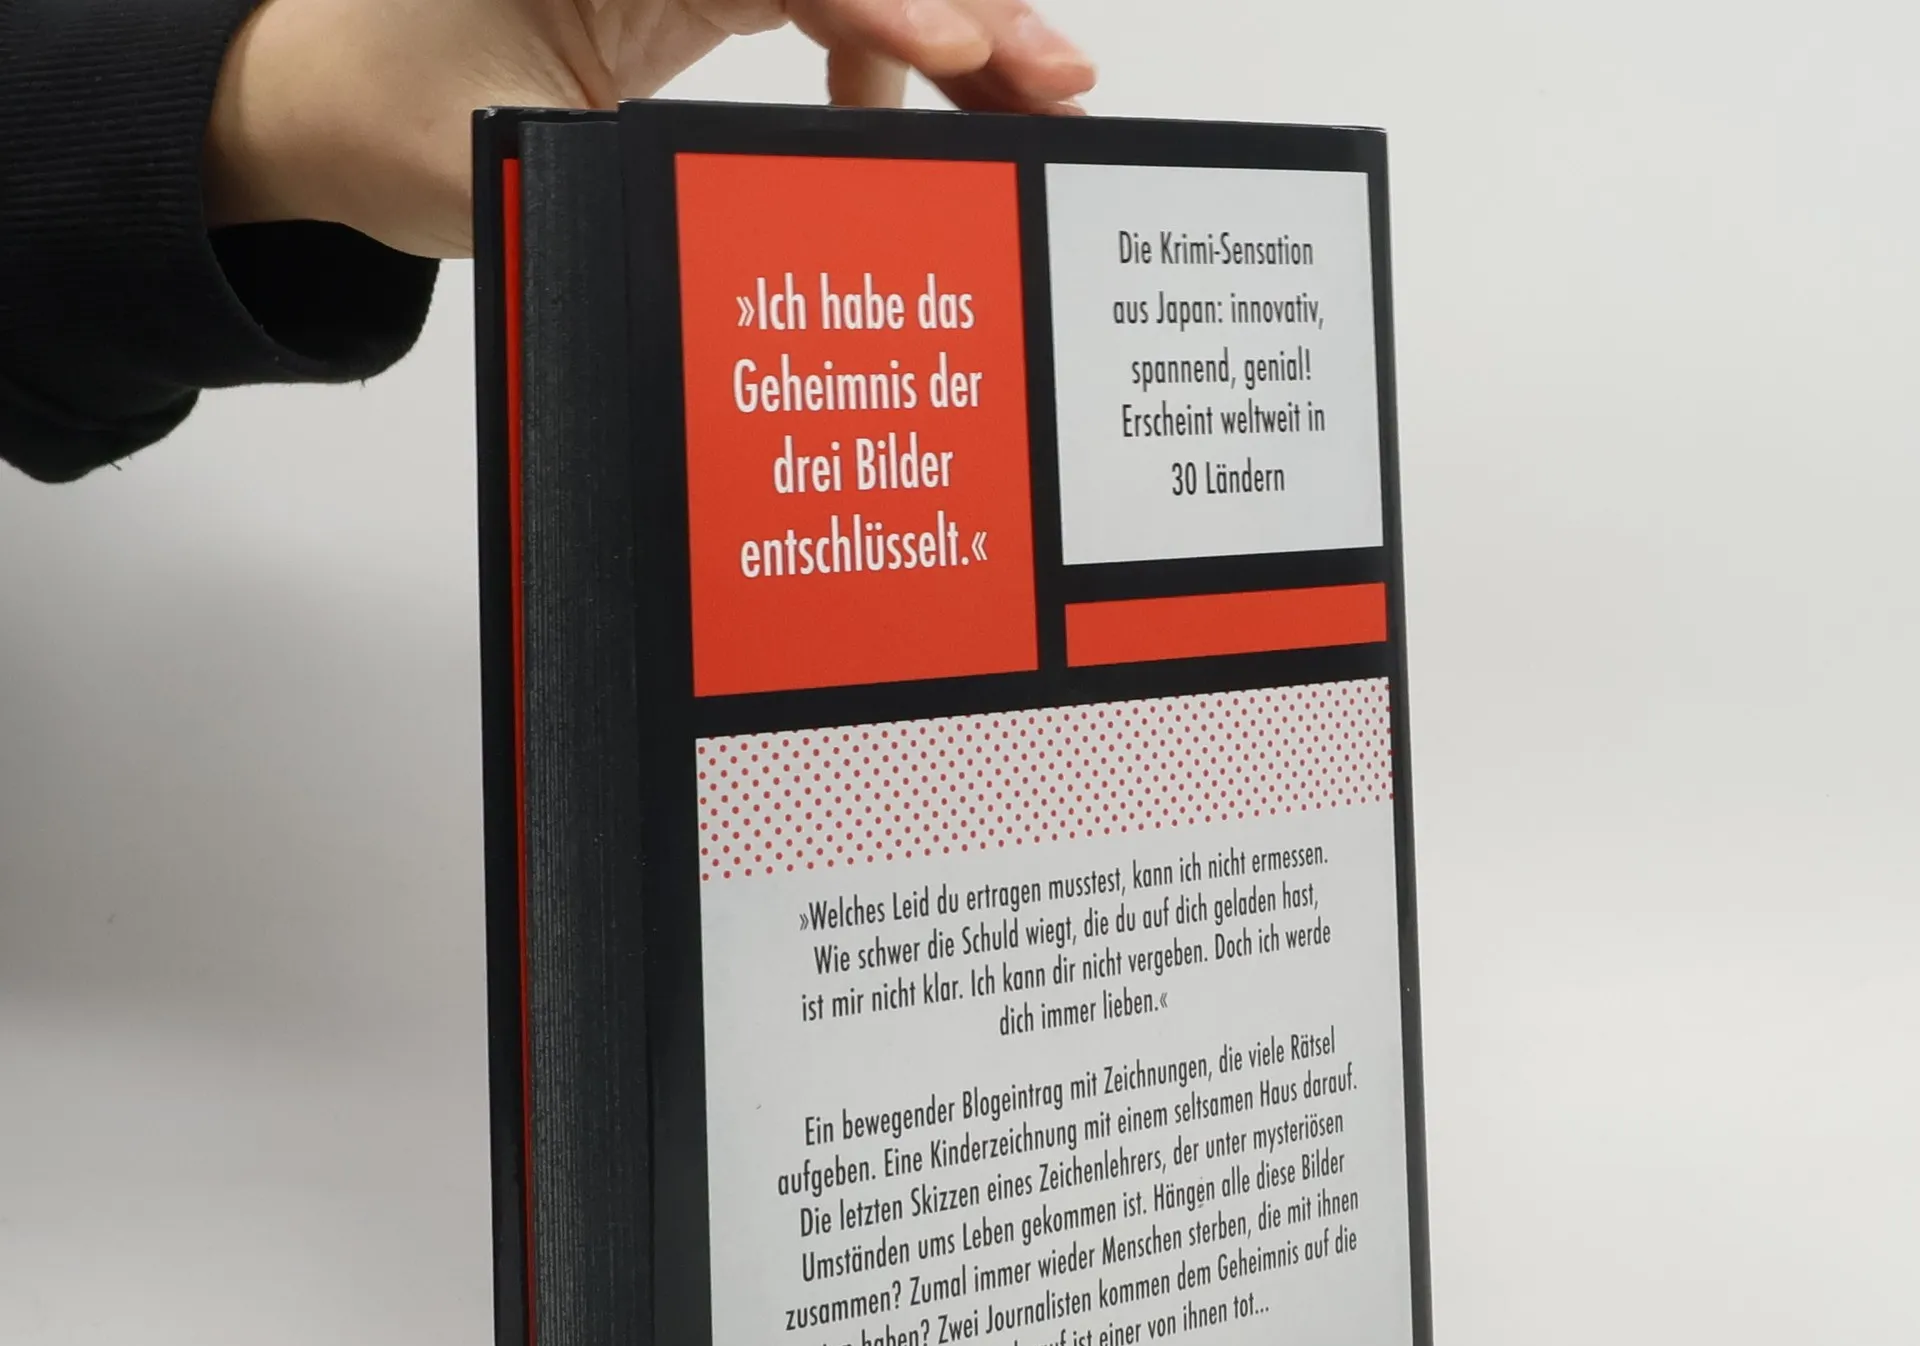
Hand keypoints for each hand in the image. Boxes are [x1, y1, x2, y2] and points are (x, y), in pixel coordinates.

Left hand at [204, 0, 1095, 257]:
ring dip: (941, 27)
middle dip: (960, 3)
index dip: (885, 4)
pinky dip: (875, 50)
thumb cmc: (386, 111)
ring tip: (1024, 96)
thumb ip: (655, 154)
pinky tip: (915, 104)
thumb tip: (808, 186)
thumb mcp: (523, 151)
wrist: (317, 106)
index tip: (961, 53)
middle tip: (1051, 78)